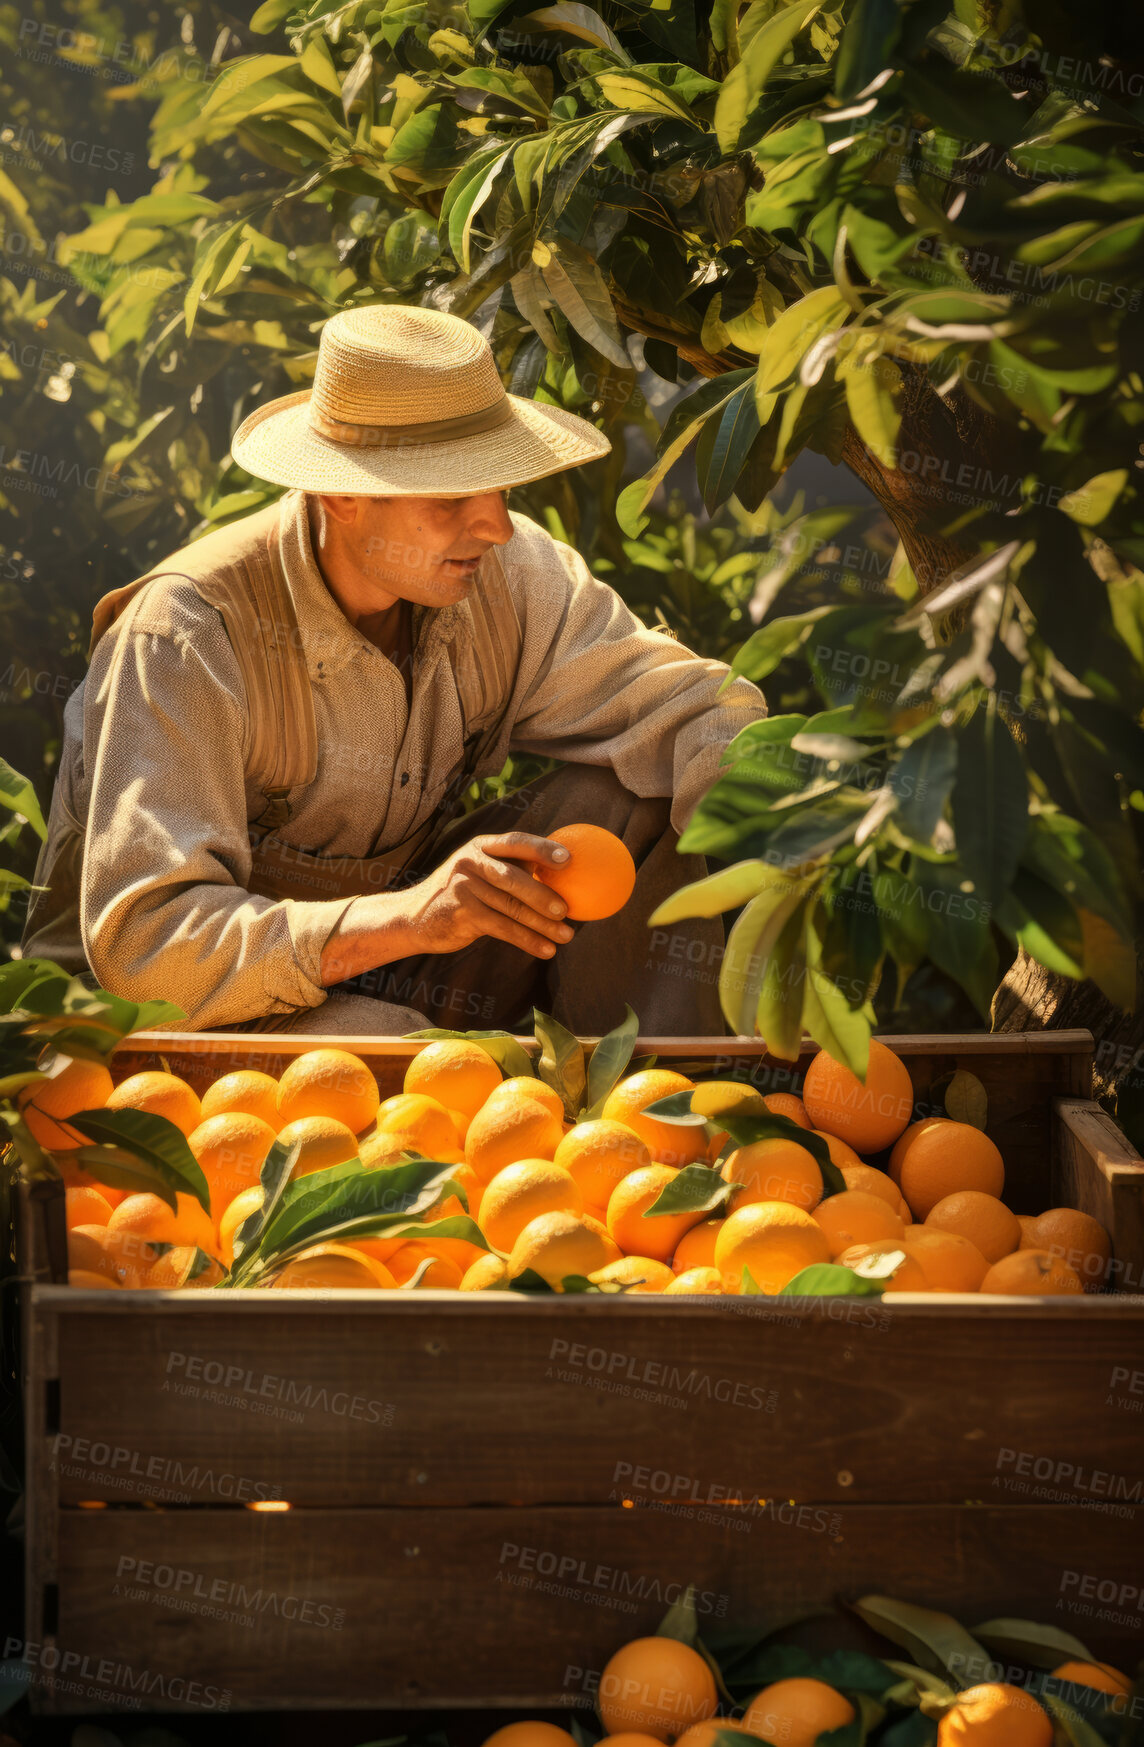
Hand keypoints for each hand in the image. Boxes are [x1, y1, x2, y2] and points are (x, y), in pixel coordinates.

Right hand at [400, 831, 575, 958]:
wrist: (414, 918)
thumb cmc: (460, 894)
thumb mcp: (478, 872)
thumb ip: (509, 869)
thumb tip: (561, 875)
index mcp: (480, 846)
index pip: (515, 842)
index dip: (542, 848)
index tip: (569, 858)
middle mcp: (470, 862)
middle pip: (514, 878)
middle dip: (544, 894)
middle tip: (568, 910)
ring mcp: (464, 888)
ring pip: (512, 908)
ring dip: (543, 925)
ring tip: (566, 936)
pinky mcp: (463, 914)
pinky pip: (503, 928)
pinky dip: (528, 940)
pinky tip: (546, 949)